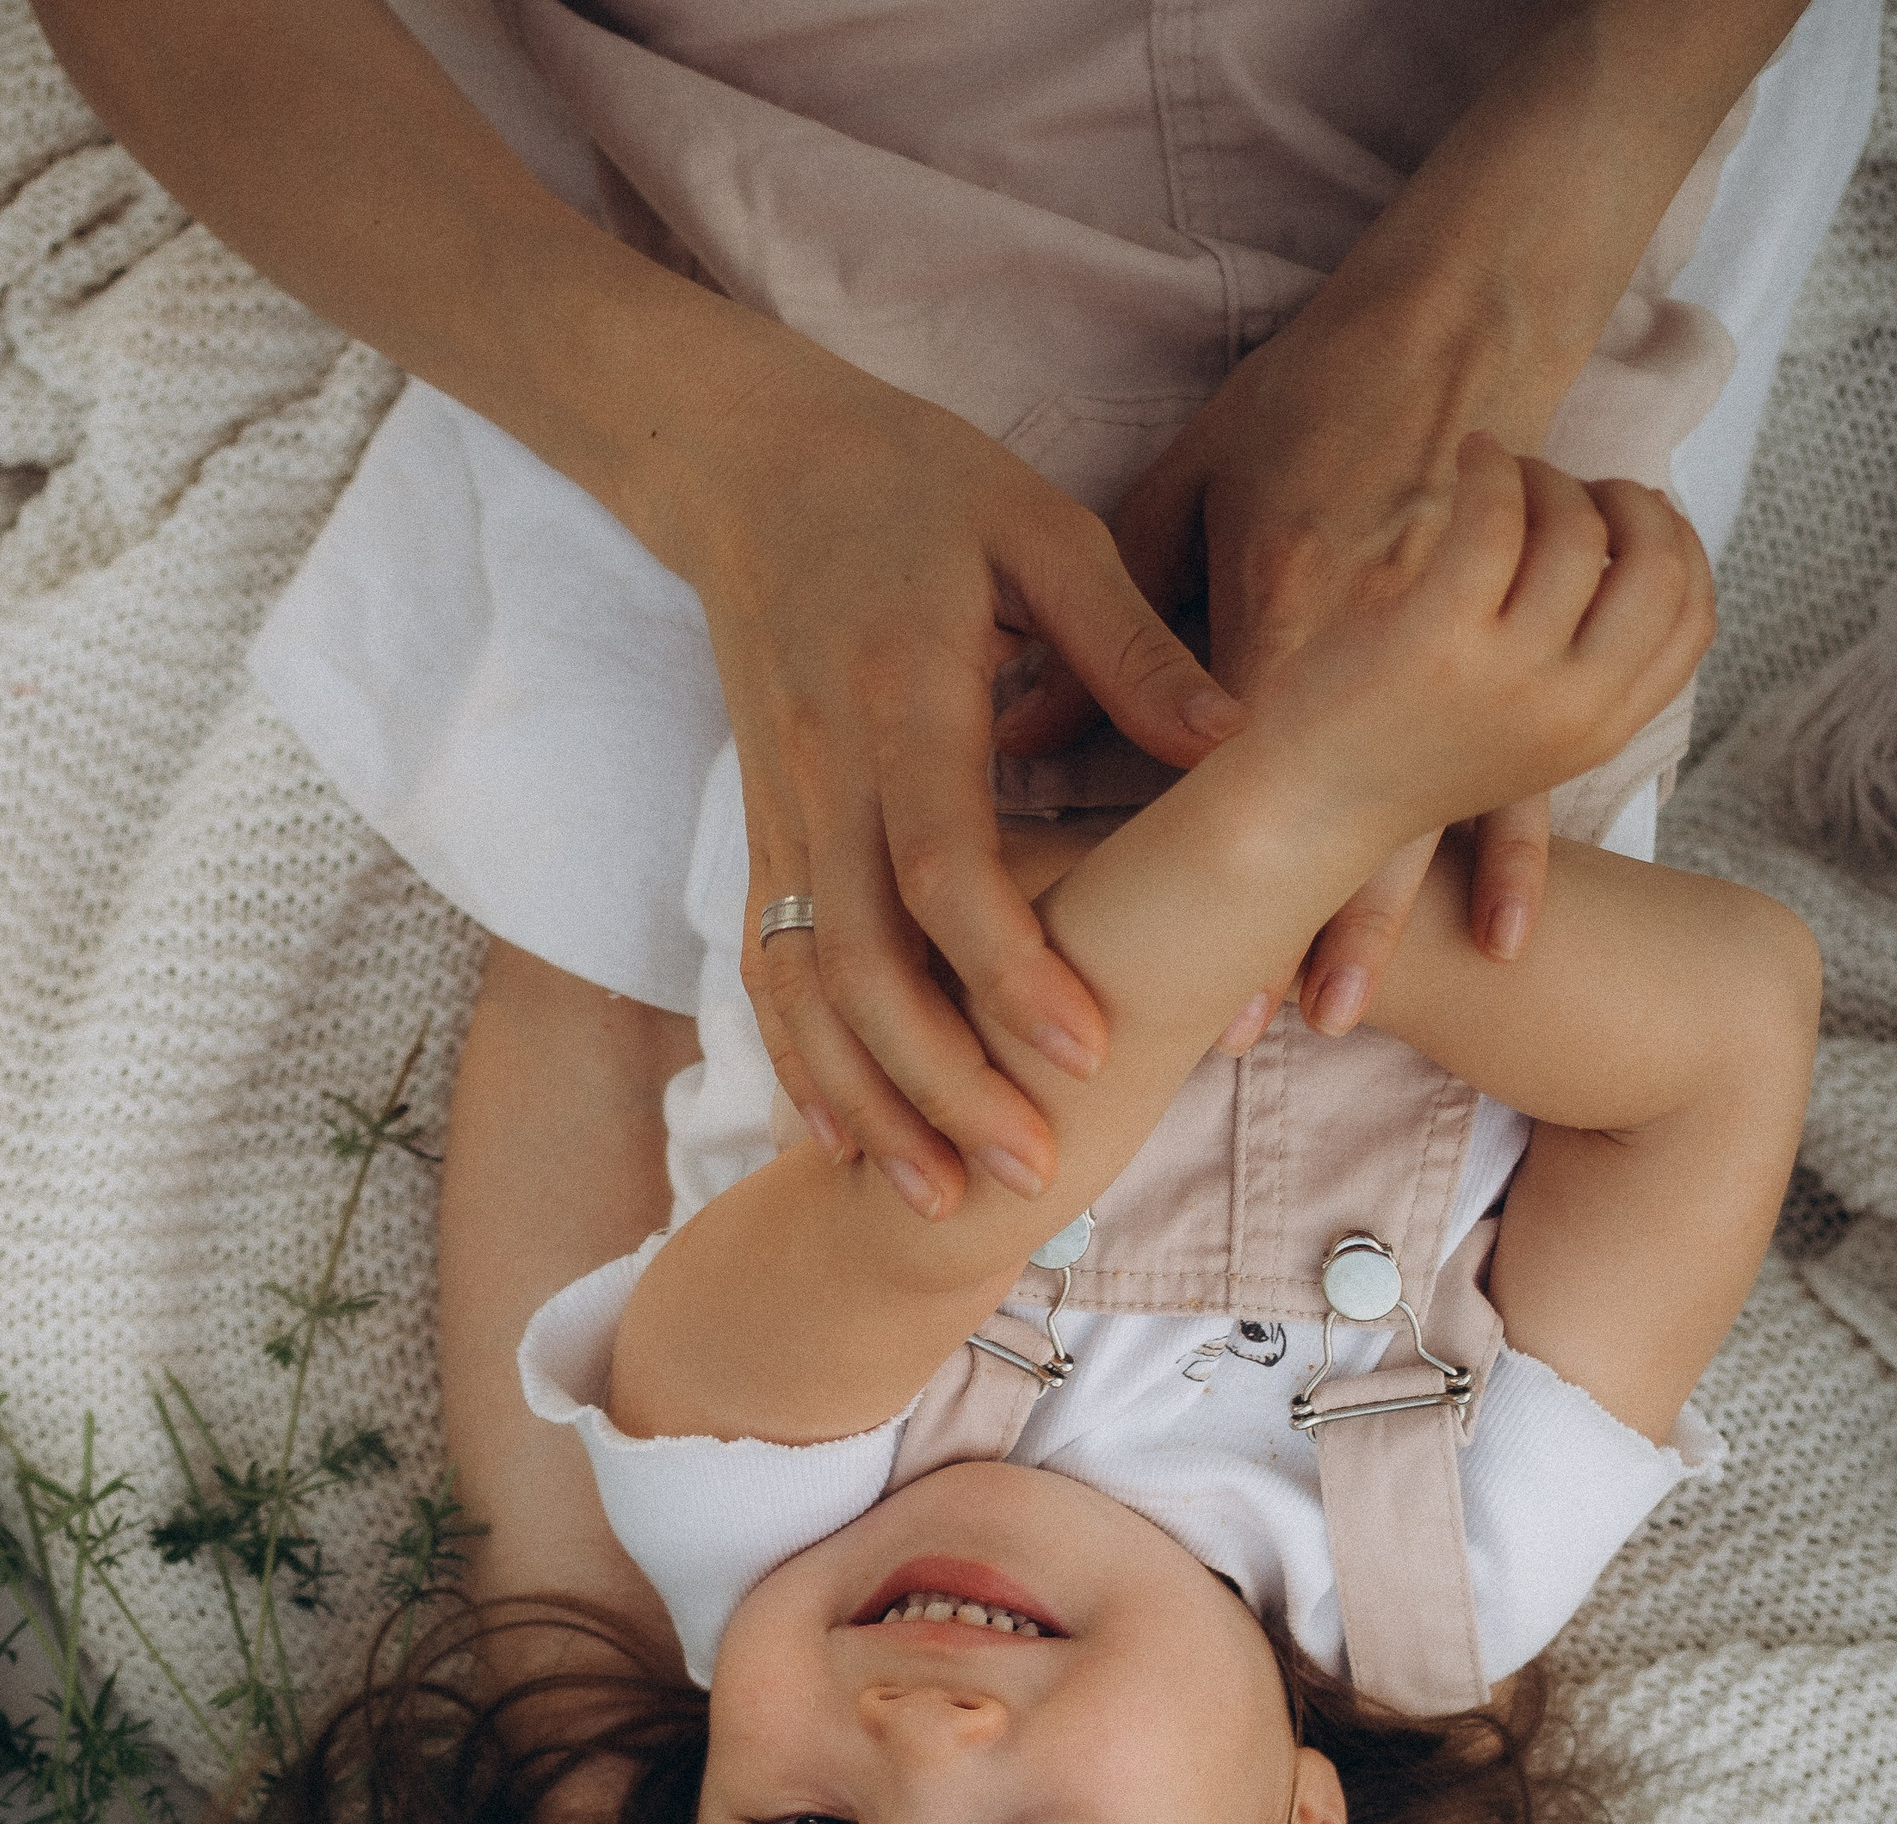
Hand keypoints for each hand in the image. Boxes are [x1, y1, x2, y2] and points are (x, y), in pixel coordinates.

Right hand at [666, 349, 1242, 1218]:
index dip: (1010, 967)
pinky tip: (838, 1143)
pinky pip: (765, 973)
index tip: (1083, 1049)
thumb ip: (1131, 644)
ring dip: (865, 1104)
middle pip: (863, 965)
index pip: (945, 865)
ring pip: (802, 991)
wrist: (746, 462)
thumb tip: (1238, 743)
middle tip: (1031, 1172)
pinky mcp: (757, 835)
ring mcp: (777, 814)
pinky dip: (798, 1065)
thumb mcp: (1039, 529)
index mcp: (903, 697)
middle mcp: (825, 774)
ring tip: (936, 1201)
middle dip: (943, 1082)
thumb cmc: (915, 483)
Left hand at [1069, 259, 1657, 1038]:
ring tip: (1337, 1015)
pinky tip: (1502, 947)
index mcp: (1273, 602)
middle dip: (1264, 928)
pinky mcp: (1504, 651)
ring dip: (1370, 924)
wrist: (1459, 314)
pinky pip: (1512, 776)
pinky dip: (1508, 862)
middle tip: (1223, 1034)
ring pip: (1406, 815)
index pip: (1211, 759)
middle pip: (1308, 812)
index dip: (1172, 857)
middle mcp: (1358, 642)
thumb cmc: (1304, 399)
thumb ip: (1104, 617)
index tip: (1124, 922)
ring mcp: (1445, 652)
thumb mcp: (1185, 487)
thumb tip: (1013, 733)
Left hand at [1234, 438, 1712, 866]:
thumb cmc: (1396, 757)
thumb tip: (1638, 561)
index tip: (1632, 514)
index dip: (1679, 546)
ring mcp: (1506, 676)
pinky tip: (1468, 454)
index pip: (1694, 618)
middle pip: (1655, 565)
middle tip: (1568, 484)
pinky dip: (1490, 467)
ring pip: (1576, 530)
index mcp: (1595, 732)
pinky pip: (1496, 516)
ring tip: (1499, 474)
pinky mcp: (1437, 639)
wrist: (1298, 816)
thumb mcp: (1519, 735)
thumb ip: (1581, 672)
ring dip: (1545, 477)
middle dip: (1625, 501)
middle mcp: (1568, 710)